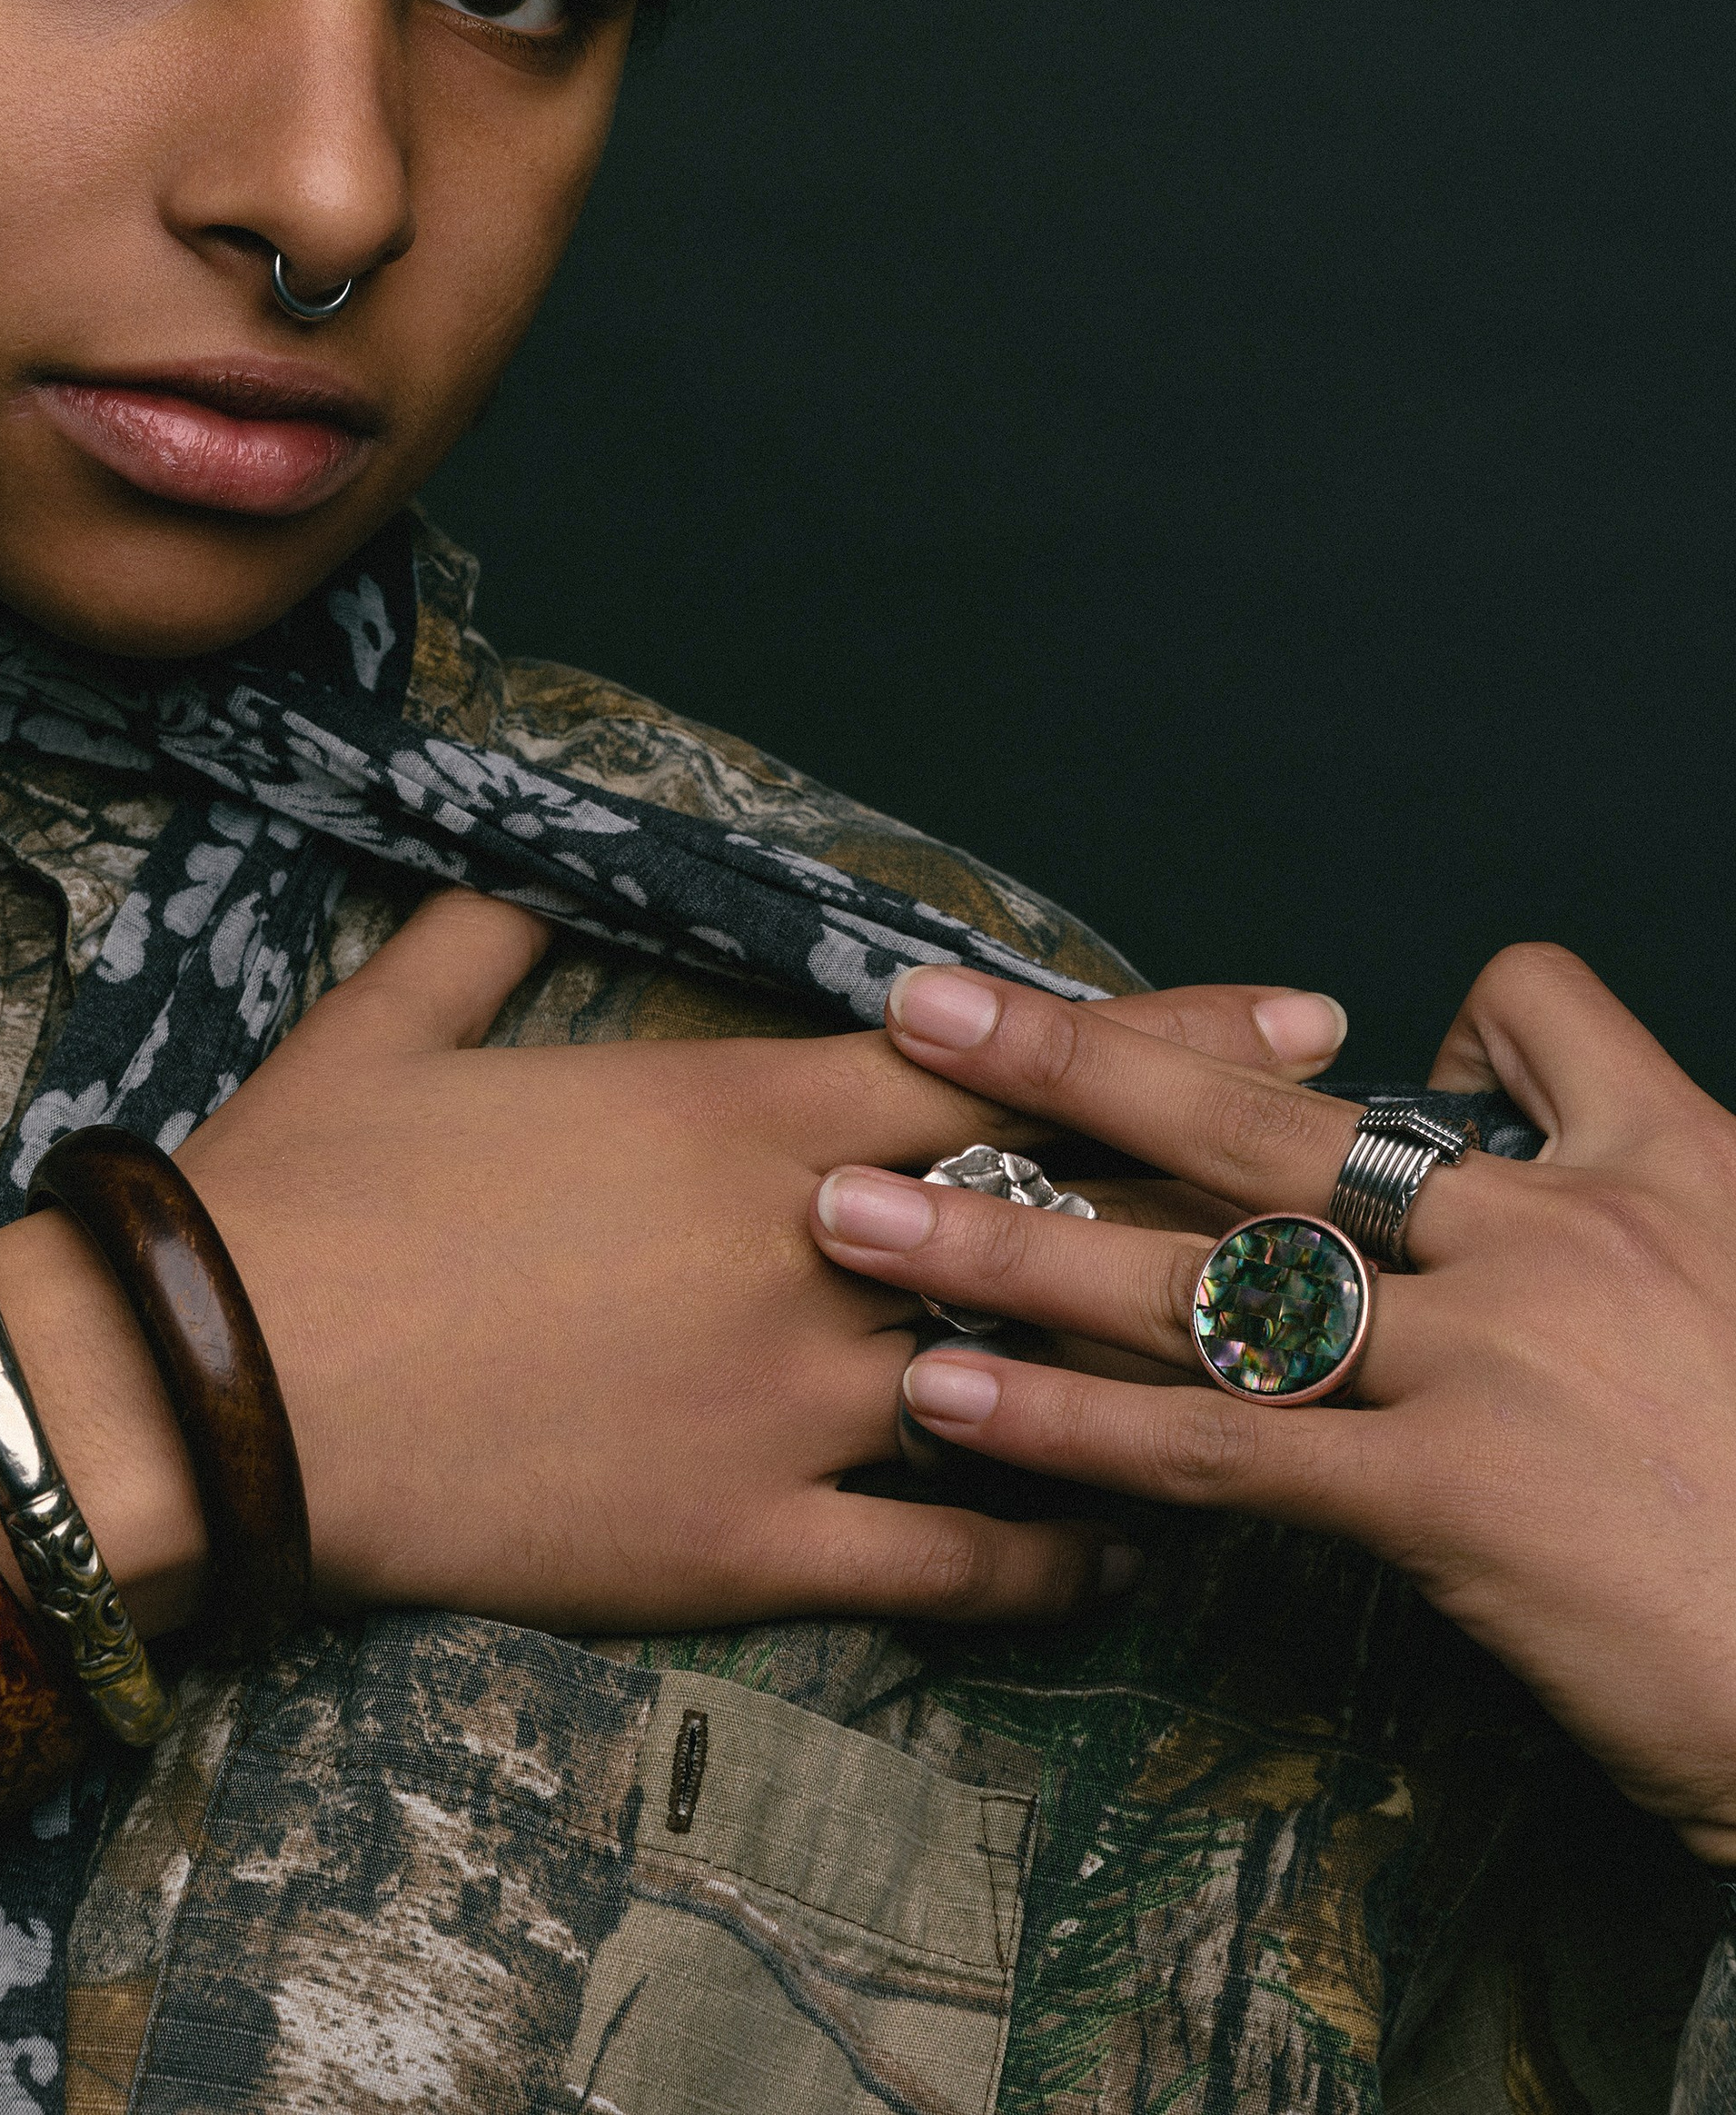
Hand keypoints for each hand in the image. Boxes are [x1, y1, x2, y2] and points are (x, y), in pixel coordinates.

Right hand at [177, 895, 1347, 1635]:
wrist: (219, 1387)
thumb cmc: (308, 1192)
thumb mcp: (392, 1026)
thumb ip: (476, 935)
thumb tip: (501, 865)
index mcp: (739, 1113)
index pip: (1002, 1065)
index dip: (1162, 1037)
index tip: (1294, 1019)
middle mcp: (805, 1249)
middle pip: (1065, 1215)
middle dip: (1221, 1189)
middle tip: (1347, 1183)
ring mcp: (792, 1404)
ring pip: (1041, 1390)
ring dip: (1164, 1381)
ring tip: (1275, 1383)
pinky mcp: (747, 1544)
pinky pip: (950, 1561)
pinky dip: (1050, 1558)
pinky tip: (1121, 1557)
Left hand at [817, 941, 1735, 1860]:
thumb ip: (1647, 1230)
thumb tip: (1528, 1197)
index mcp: (1667, 1164)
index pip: (1521, 1009)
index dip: (1428, 1016)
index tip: (1357, 1046)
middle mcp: (1562, 1233)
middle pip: (1278, 1111)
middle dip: (1082, 1054)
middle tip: (925, 1006)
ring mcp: (1499, 1360)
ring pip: (1211, 1271)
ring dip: (1015, 1232)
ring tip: (854, 1209)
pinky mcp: (1454, 1502)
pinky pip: (1223, 1449)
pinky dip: (1073, 1421)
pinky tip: (955, 1401)